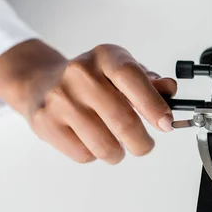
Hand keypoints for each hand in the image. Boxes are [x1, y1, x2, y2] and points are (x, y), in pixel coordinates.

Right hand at [0, 40, 176, 163]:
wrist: (42, 82)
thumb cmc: (93, 79)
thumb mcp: (122, 70)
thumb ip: (150, 82)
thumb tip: (169, 90)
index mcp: (105, 57)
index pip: (131, 78)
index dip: (153, 104)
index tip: (166, 123)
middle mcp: (81, 74)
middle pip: (122, 120)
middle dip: (142, 142)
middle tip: (145, 145)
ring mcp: (61, 99)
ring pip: (104, 145)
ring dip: (119, 153)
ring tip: (119, 145)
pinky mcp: (46, 123)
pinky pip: (84, 154)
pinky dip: (96, 155)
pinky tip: (94, 141)